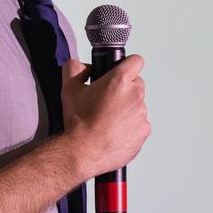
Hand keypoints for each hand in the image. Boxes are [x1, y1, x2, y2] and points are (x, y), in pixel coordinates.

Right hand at [61, 56, 149, 178]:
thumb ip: (75, 68)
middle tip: (109, 101)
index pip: (136, 61)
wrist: (83, 151)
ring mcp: (142, 114)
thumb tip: (83, 67)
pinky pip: (140, 124)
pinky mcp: (144, 131)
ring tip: (109, 120)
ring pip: (138, 105)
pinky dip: (130, 127)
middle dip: (125, 90)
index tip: (122, 72)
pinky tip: (115, 131)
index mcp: (120, 81)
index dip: (128, 65)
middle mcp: (135, 95)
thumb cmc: (79, 122)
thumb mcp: (69, 88)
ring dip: (128, 109)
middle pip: (137, 84)